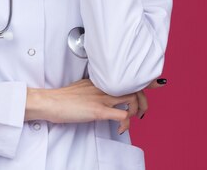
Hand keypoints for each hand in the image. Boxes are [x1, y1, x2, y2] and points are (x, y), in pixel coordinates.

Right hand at [25, 77, 166, 133]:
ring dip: (137, 111)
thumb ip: (94, 89)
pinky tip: (120, 129)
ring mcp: (101, 98)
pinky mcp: (98, 110)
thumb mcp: (81, 87)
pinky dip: (125, 124)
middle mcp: (103, 86)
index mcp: (99, 80)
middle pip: (133, 87)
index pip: (125, 76)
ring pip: (131, 99)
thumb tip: (101, 96)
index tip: (157, 82)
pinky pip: (122, 115)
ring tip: (133, 119)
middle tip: (142, 112)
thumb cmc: (62, 98)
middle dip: (144, 100)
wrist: (50, 102)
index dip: (143, 79)